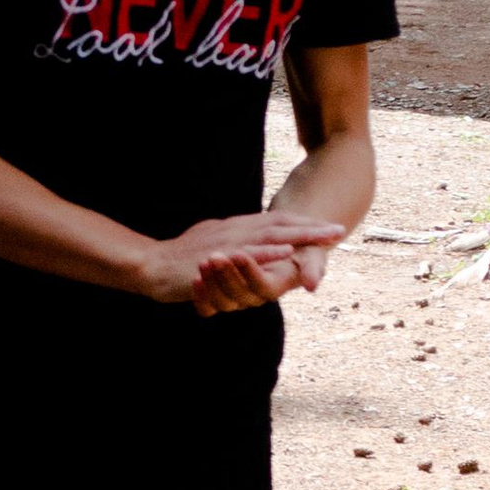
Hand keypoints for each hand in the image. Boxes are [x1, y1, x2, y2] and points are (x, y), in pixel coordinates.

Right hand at [137, 214, 347, 310]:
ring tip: (324, 236)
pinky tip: (288, 252)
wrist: (150, 267)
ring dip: (299, 235)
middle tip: (339, 230)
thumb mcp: (211, 248)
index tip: (328, 228)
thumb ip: (231, 246)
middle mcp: (235, 230)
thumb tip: (247, 249)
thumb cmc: (178, 261)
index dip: (303, 224)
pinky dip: (269, 252)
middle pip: (280, 225)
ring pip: (269, 236)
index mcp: (235, 228)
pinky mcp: (217, 257)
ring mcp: (227, 242)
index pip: (275, 222)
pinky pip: (247, 253)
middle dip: (311, 228)